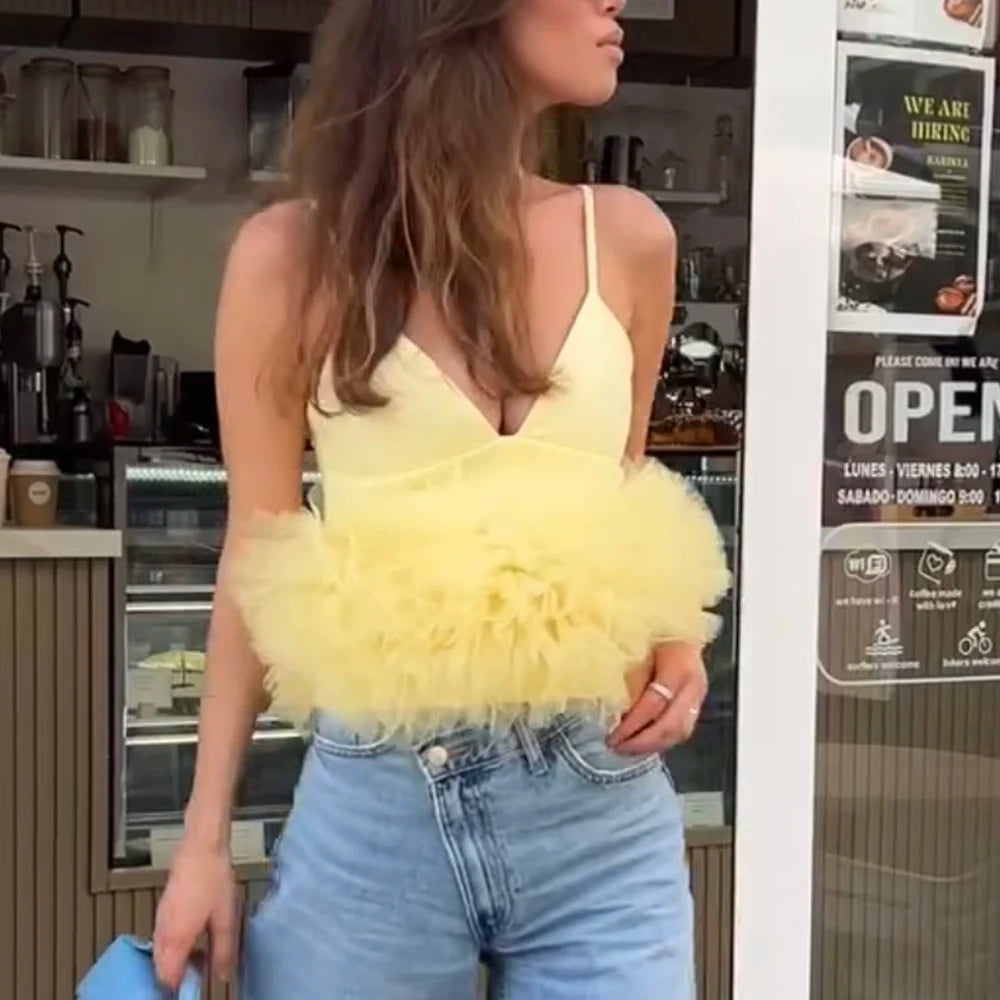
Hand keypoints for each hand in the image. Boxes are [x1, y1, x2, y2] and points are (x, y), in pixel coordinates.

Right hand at [154, 837, 236, 989]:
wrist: (201, 848)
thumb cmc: (213, 879)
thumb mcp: (225, 919)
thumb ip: (224, 951)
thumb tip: (223, 976)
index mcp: (174, 940)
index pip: (167, 979)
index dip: (180, 989)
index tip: (196, 988)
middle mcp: (161, 933)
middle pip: (161, 969)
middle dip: (178, 977)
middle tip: (201, 974)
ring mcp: (160, 920)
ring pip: (161, 954)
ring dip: (177, 961)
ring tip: (203, 957)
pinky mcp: (163, 909)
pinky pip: (163, 938)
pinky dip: (175, 946)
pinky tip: (196, 938)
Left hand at [609, 642, 706, 754]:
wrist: (677, 622)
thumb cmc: (654, 631)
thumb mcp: (638, 646)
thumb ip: (630, 677)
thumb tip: (614, 707)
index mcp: (680, 665)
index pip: (655, 703)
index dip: (633, 723)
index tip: (613, 735)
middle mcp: (694, 683)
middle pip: (672, 724)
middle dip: (643, 742)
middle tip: (618, 747)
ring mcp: (699, 695)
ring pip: (681, 732)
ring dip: (652, 745)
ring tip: (628, 748)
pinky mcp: (696, 702)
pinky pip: (682, 728)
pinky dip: (661, 740)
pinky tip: (643, 742)